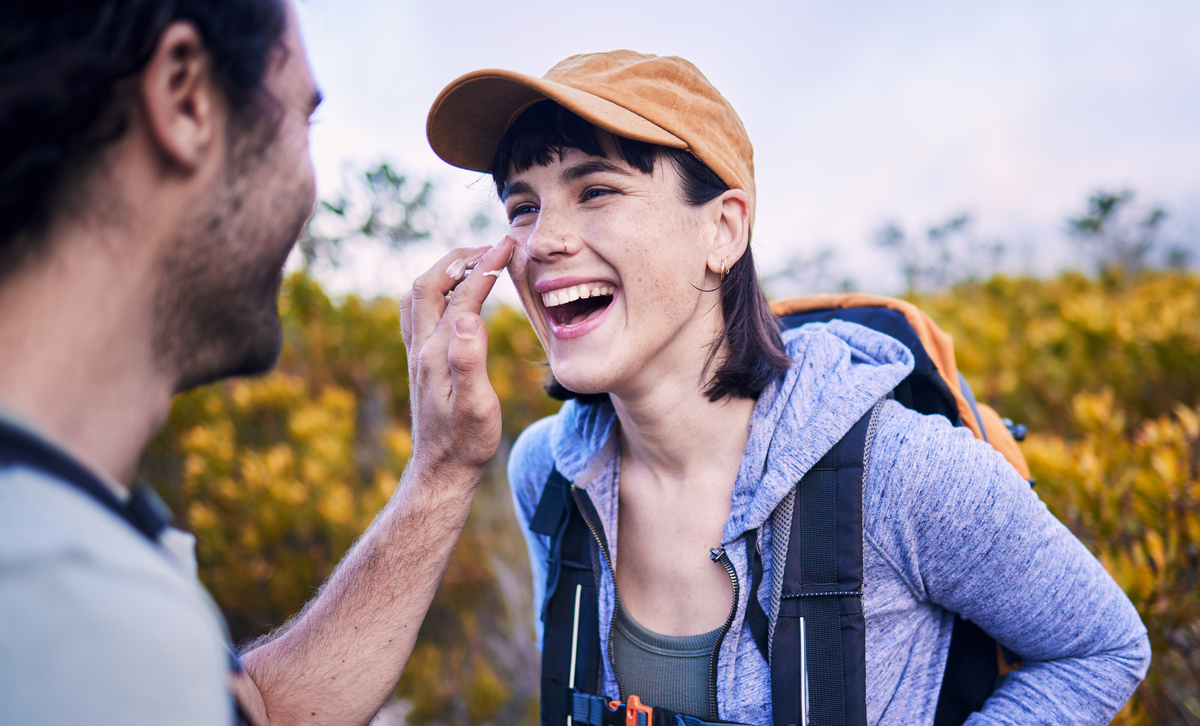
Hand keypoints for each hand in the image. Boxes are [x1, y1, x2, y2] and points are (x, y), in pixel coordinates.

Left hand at [399, 237, 513, 477]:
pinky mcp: (421, 361)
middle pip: (429, 283)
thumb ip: (470, 361)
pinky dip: (437, 289)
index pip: (461, 295)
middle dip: (459, 257)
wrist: (441, 468)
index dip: (485, 266)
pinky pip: (419, 310)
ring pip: (418, 295)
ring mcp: (417, 353)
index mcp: (437, 352)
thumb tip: (468, 317)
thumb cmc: (466, 441)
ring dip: (443, 270)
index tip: (507, 246)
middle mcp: (421, 347)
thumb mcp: (477, 405)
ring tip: (472, 261)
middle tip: (490, 248)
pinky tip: (454, 295)